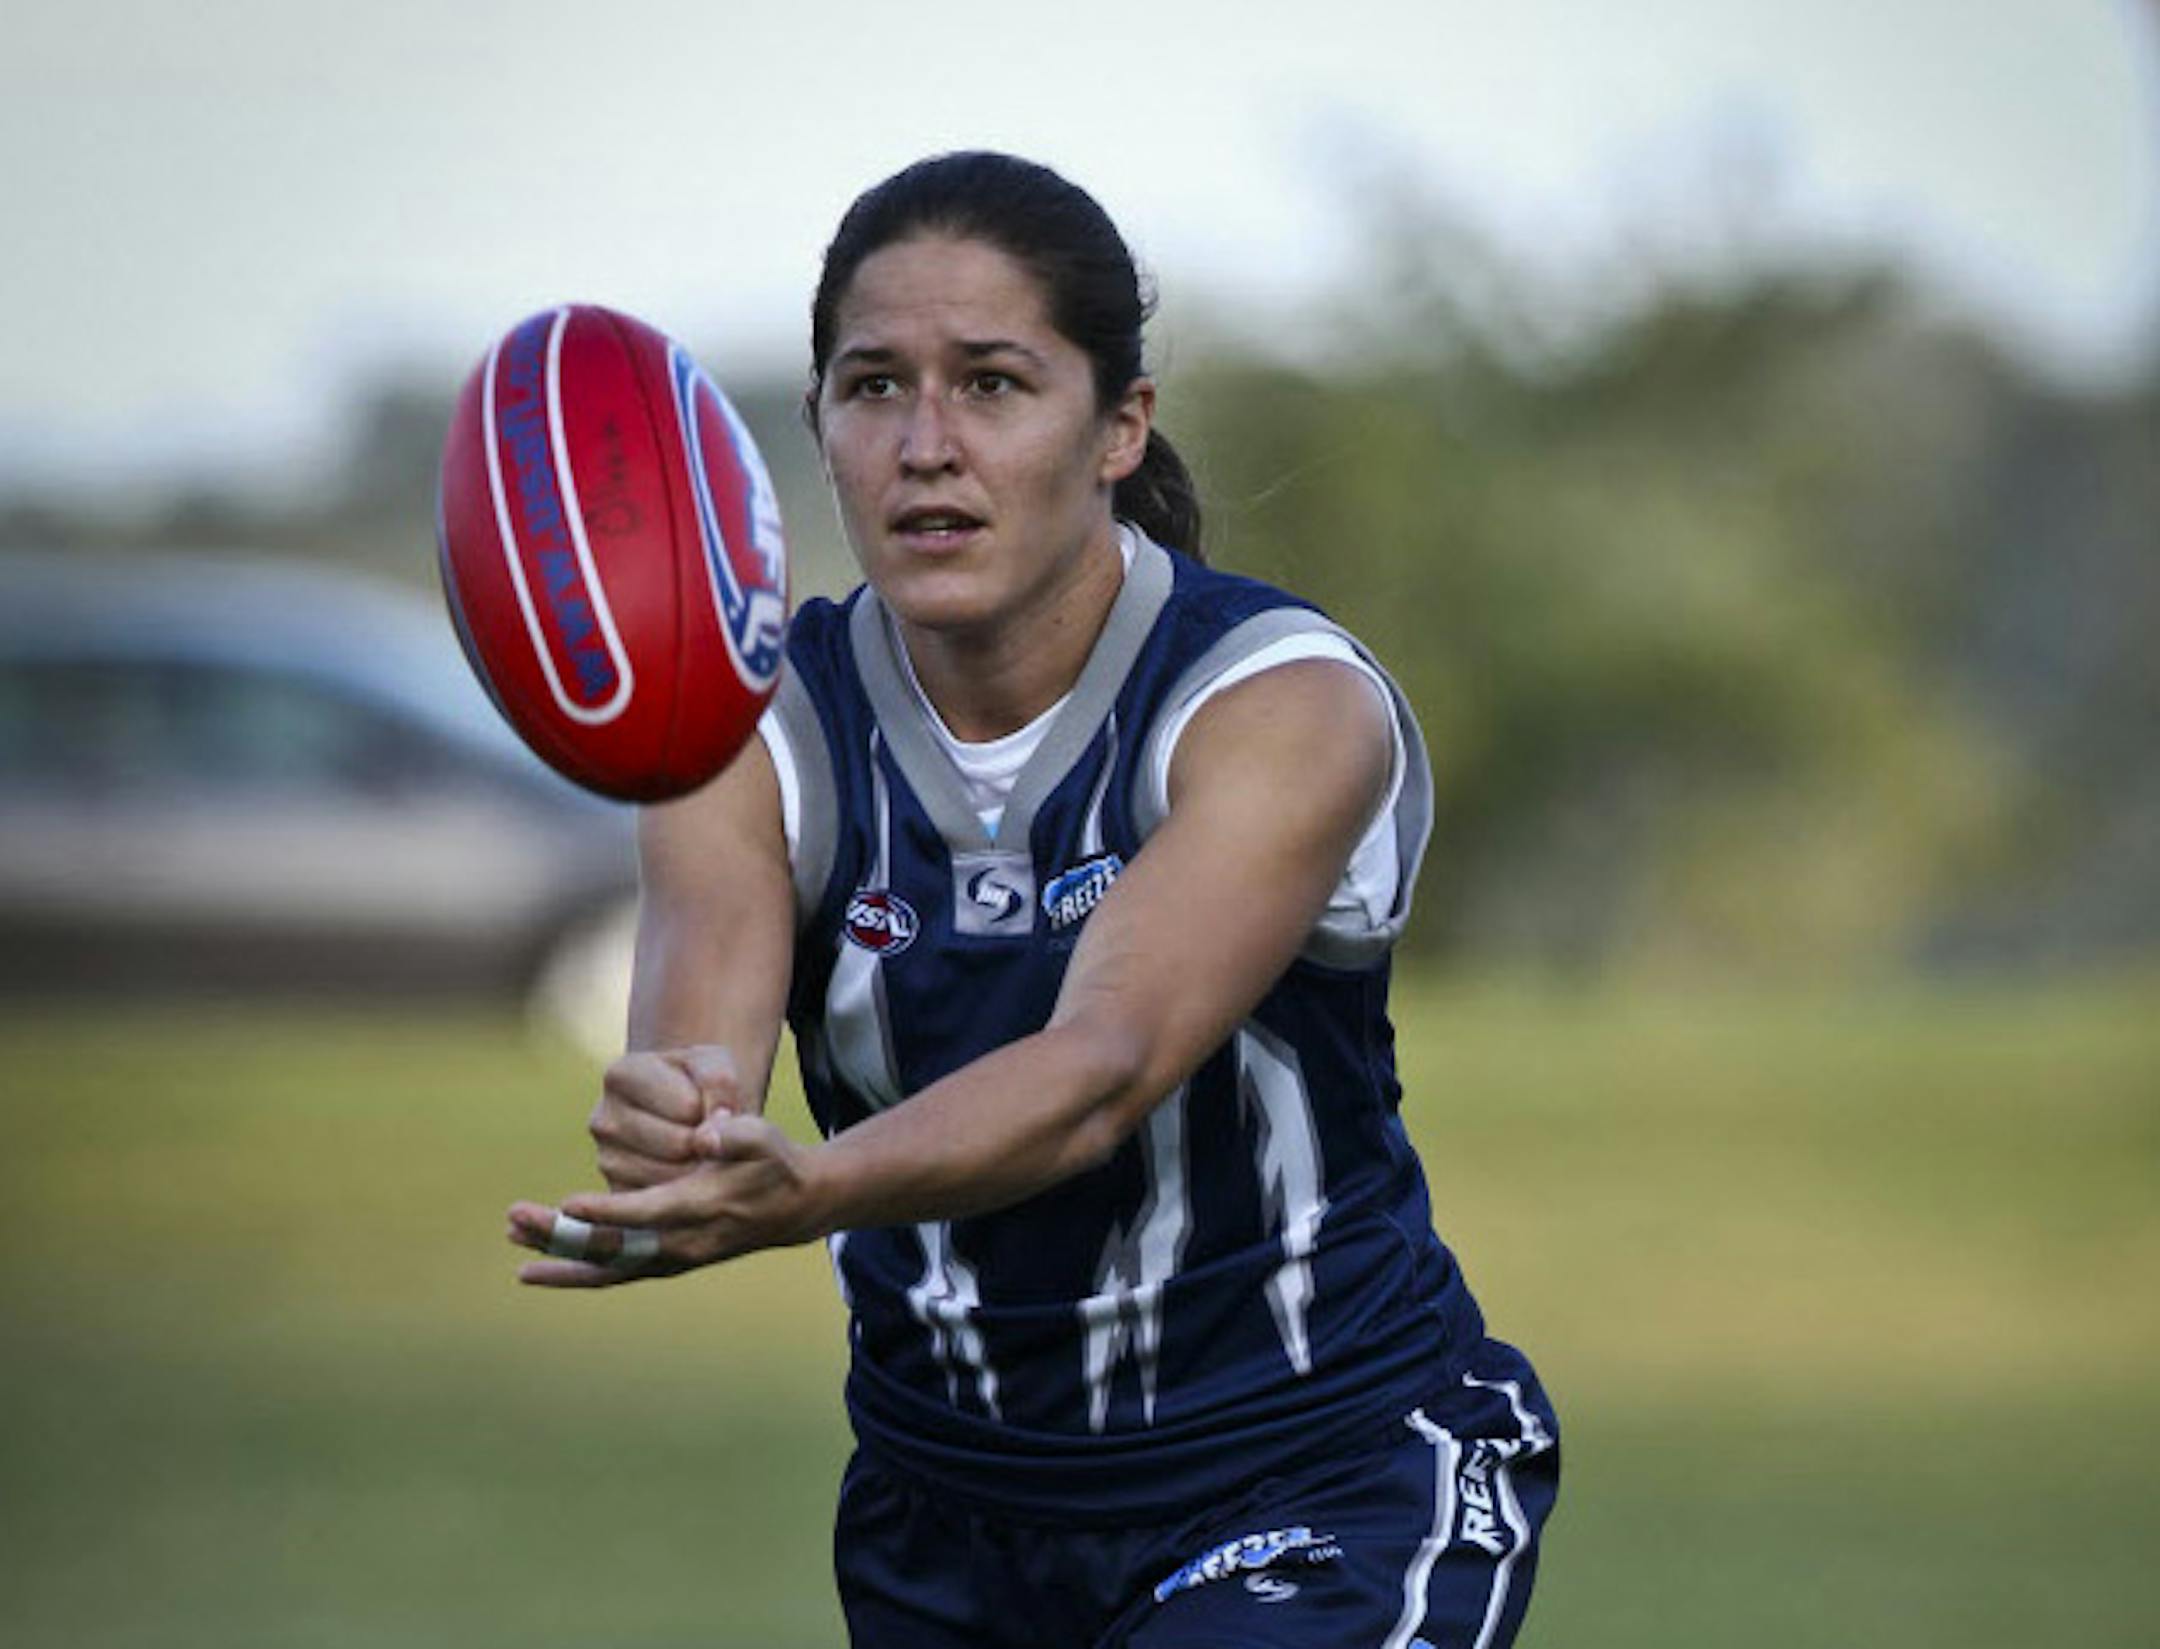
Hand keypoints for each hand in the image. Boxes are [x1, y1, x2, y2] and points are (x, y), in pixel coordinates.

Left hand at [507, 1112, 825, 1287]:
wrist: (793, 1206)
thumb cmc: (772, 1162)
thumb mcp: (764, 1138)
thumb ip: (736, 1134)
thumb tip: (707, 1134)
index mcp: (702, 1208)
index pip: (646, 1215)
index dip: (608, 1212)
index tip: (568, 1205)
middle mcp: (681, 1243)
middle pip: (613, 1247)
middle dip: (562, 1235)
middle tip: (516, 1218)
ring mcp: (672, 1258)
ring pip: (606, 1267)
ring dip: (558, 1257)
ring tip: (514, 1242)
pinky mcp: (664, 1262)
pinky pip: (612, 1274)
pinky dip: (574, 1273)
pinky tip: (536, 1266)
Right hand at [586, 1045, 746, 1191]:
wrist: (689, 1109)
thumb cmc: (702, 1083)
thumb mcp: (717, 1065)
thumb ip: (720, 1087)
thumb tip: (707, 1141)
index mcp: (622, 1075)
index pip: (687, 1107)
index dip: (715, 1110)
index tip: (715, 1105)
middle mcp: (603, 1119)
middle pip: (678, 1145)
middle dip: (708, 1143)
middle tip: (715, 1134)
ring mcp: (606, 1160)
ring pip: (672, 1178)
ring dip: (701, 1170)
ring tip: (705, 1151)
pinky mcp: (617, 1193)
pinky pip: (662, 1204)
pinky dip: (686, 1192)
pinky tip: (691, 1172)